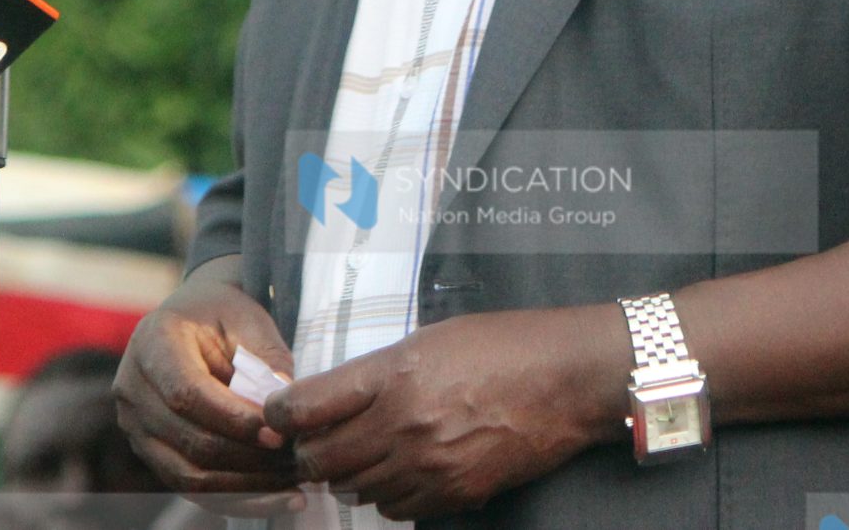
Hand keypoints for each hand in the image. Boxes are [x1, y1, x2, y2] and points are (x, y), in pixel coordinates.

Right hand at [114, 258, 304, 515]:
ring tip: (293, 484)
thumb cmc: (223, 315)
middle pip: (188, 439)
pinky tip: (278, 497)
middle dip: (246, 457)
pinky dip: (236, 498)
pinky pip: (191, 488)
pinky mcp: (150, 452)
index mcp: (152, 342)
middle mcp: (132, 388)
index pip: (186, 393)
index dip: (233, 419)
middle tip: (296, 461)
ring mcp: (135, 426)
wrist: (193, 319)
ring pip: (188, 474)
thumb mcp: (248, 318)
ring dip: (245, 485)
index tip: (278, 434)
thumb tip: (284, 403)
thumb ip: (266, 356)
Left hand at [265, 306, 622, 521]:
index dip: (281, 413)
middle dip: (309, 451)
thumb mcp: (429, 339)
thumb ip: (376, 373)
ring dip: (347, 475)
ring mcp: (429, 465)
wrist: (567, 379)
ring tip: (360, 455)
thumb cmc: (502, 346)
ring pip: (354, 490)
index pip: (306, 407)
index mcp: (393, 374)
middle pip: (321, 458)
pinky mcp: (454, 494)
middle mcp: (403, 424)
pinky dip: (385, 495)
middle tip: (314, 442)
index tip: (280, 414)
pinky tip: (397, 472)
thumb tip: (332, 402)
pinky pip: (395, 509)